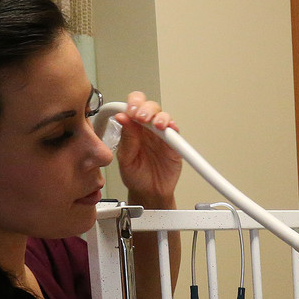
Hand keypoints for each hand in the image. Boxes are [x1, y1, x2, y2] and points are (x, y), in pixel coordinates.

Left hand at [111, 92, 181, 206]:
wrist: (149, 194)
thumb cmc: (135, 176)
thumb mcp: (125, 158)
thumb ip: (126, 138)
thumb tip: (122, 118)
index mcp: (133, 128)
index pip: (133, 106)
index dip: (133, 104)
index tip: (130, 111)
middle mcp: (148, 129)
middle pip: (150, 107)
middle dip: (146, 108)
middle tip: (141, 117)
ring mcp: (162, 136)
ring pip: (164, 117)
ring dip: (161, 117)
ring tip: (157, 125)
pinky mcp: (174, 145)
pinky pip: (175, 133)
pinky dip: (174, 128)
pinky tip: (170, 129)